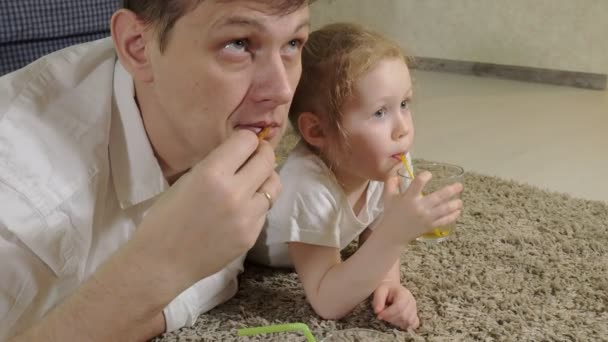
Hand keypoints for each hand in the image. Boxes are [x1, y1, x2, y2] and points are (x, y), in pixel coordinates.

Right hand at [132, 130, 279, 288]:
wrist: (162, 263)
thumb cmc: (165, 218)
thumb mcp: (186, 180)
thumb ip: (216, 165)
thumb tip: (239, 153)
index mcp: (212, 173)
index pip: (247, 141)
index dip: (247, 139)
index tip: (244, 143)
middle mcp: (235, 192)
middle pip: (267, 160)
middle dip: (263, 153)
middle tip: (256, 156)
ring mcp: (247, 216)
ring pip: (274, 185)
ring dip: (266, 179)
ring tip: (254, 181)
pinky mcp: (252, 235)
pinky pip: (265, 210)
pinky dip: (257, 204)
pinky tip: (242, 208)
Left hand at [372, 282, 418, 328]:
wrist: (392, 288)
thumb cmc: (386, 290)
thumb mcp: (379, 291)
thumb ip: (378, 300)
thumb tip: (378, 311)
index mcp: (404, 293)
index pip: (399, 307)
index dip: (388, 314)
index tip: (379, 315)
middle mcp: (412, 301)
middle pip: (404, 316)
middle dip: (390, 318)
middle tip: (383, 315)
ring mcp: (415, 309)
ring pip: (408, 322)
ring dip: (396, 322)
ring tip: (389, 316)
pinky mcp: (415, 315)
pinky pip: (414, 324)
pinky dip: (405, 325)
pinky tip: (397, 321)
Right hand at [380, 171, 462, 242]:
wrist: (393, 234)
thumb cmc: (391, 213)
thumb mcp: (388, 197)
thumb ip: (391, 183)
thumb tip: (397, 173)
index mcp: (409, 198)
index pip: (419, 182)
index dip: (425, 176)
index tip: (429, 175)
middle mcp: (420, 207)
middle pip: (439, 196)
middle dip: (451, 190)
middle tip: (460, 185)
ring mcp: (427, 217)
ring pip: (445, 209)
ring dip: (455, 204)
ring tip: (460, 201)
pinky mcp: (430, 226)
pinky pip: (445, 220)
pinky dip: (453, 216)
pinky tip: (457, 212)